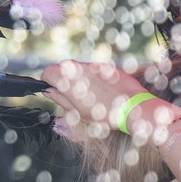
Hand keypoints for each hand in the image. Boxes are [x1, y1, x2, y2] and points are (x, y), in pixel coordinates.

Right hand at [41, 60, 160, 142]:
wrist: (133, 109)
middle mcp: (79, 69)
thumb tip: (48, 91)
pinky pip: (92, 68)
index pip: (48, 72)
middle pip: (62, 67)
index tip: (52, 90)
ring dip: (76, 77)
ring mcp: (94, 66)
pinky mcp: (106, 67)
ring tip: (86, 94)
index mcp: (68, 81)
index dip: (47, 82)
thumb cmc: (104, 115)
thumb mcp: (77, 113)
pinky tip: (100, 91)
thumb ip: (60, 99)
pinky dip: (91, 77)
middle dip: (61, 78)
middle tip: (68, 95)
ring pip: (77, 67)